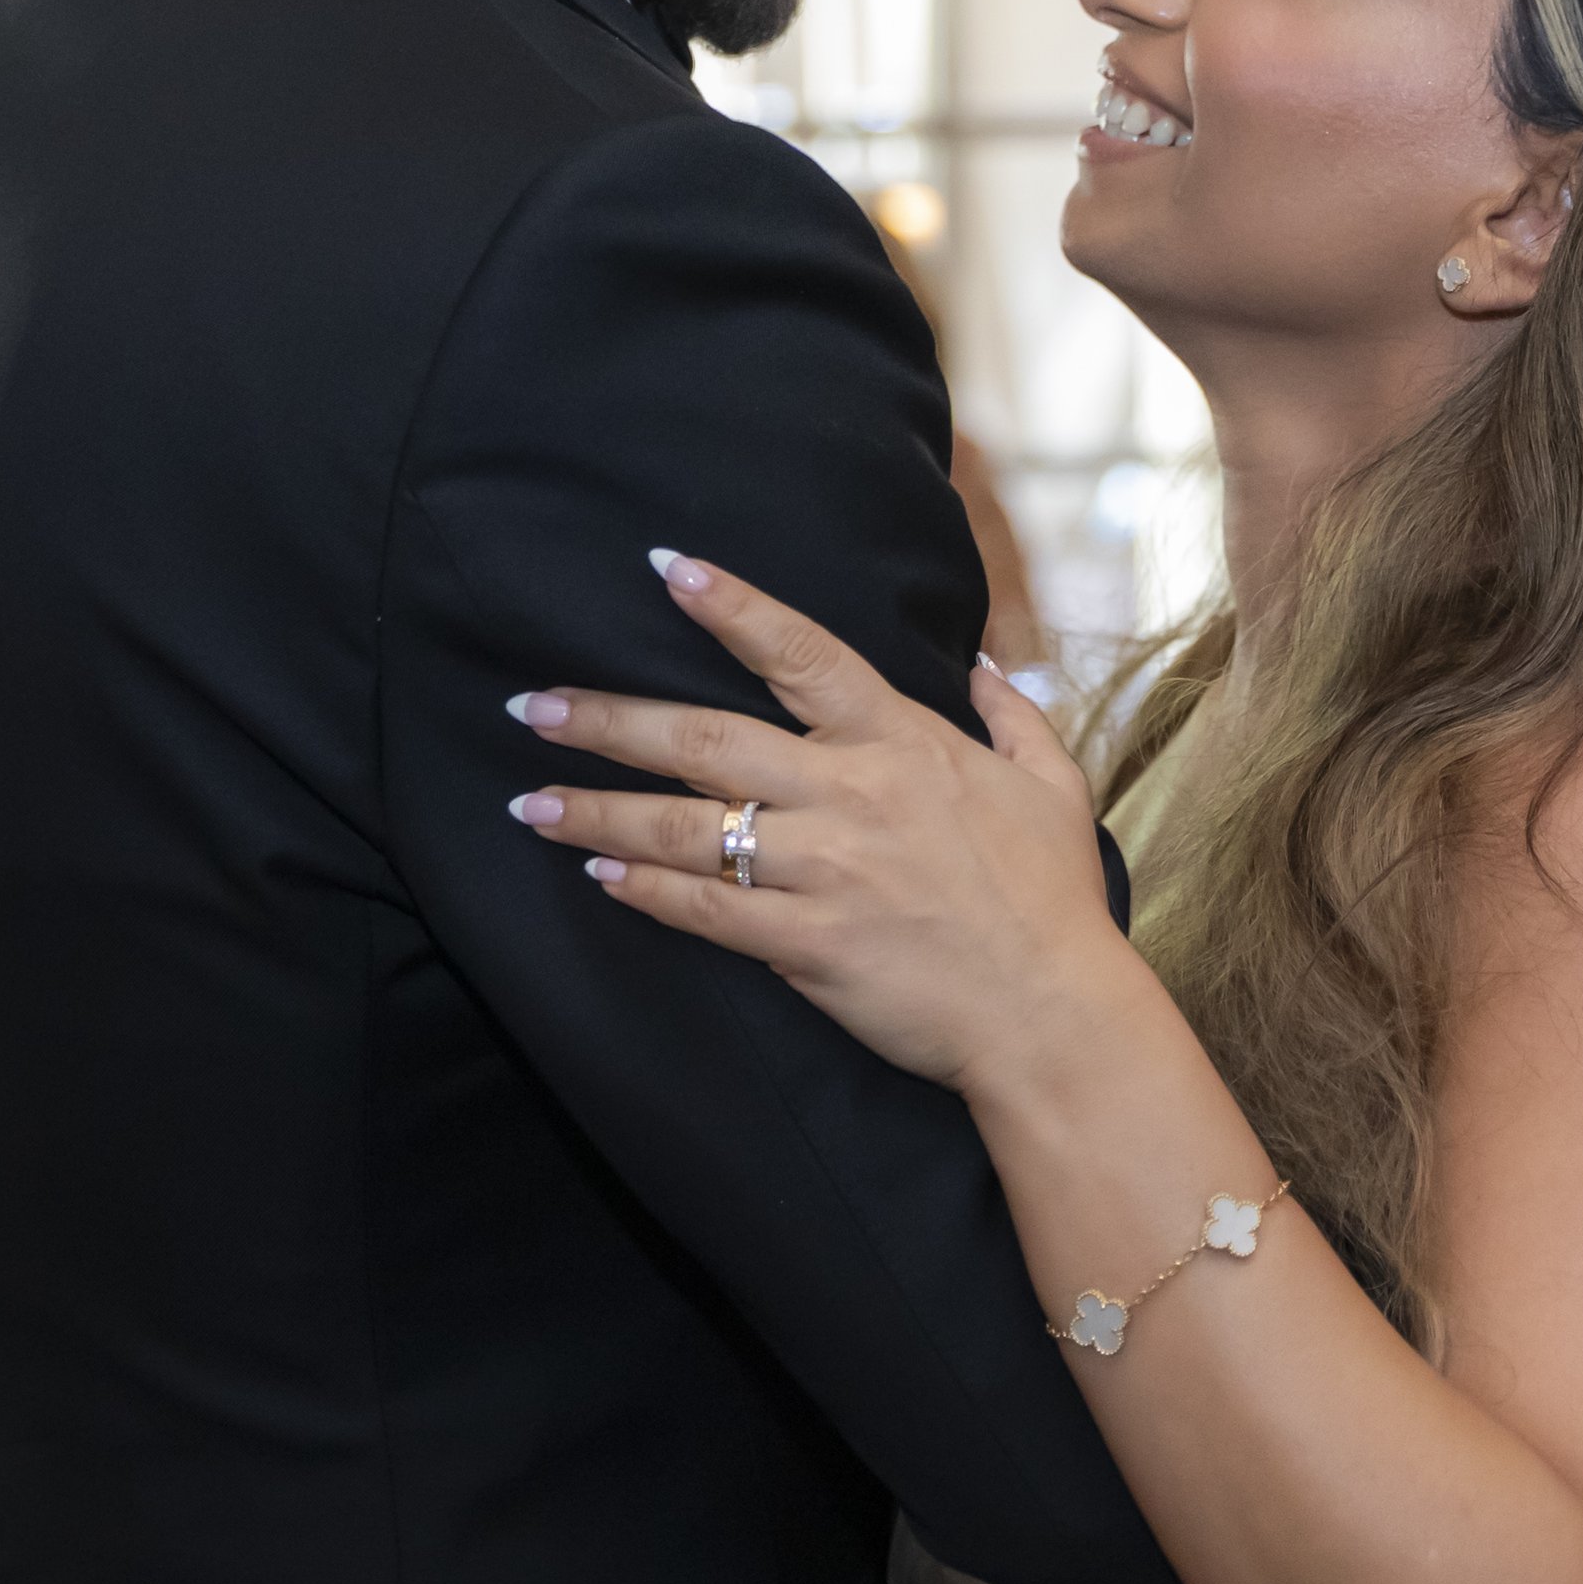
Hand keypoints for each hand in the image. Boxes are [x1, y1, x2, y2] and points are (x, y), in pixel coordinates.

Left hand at [506, 556, 1146, 1091]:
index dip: (733, 607)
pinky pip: (705, 911)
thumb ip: (1014, 715)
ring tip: (530, 800)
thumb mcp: (1052, 786)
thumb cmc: (1052, 898)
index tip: (667, 569)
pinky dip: (645, 891)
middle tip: (534, 704)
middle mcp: (849, 793)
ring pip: (685, 826)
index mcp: (902, 742)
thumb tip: (986, 664)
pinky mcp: (806, 944)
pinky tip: (598, 873)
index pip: (803, 653)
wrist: (1053, 1013)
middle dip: (609, 717)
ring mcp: (822, 870)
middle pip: (705, 736)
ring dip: (599, 810)